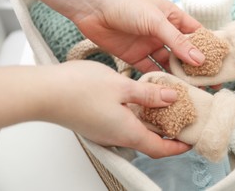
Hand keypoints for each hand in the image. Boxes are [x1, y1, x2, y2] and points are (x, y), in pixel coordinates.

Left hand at [7, 0, 204, 72]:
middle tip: (208, 84)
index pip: (196, 35)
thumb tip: (199, 60)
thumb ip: (177, 41)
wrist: (90, 4)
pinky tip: (166, 90)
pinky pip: (149, 71)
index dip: (208, 49)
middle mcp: (162, 33)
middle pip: (183, 53)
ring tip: (190, 92)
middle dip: (195, 68)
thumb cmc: (125, 2)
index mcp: (172, 18)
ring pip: (167, 64)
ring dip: (177, 76)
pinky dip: (157, 80)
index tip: (220, 64)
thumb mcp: (156, 20)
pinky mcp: (133, 56)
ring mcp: (148, 45)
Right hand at [40, 61, 190, 157]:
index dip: (178, 147)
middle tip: (182, 119)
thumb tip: (171, 98)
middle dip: (168, 133)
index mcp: (127, 132)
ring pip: (136, 130)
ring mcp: (105, 129)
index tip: (190, 141)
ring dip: (152, 121)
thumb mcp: (122, 87)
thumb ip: (149, 94)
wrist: (43, 92)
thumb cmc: (77, 90)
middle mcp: (116, 136)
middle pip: (149, 141)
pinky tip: (139, 98)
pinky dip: (137, 114)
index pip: (160, 148)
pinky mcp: (96, 121)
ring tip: (165, 105)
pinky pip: (123, 122)